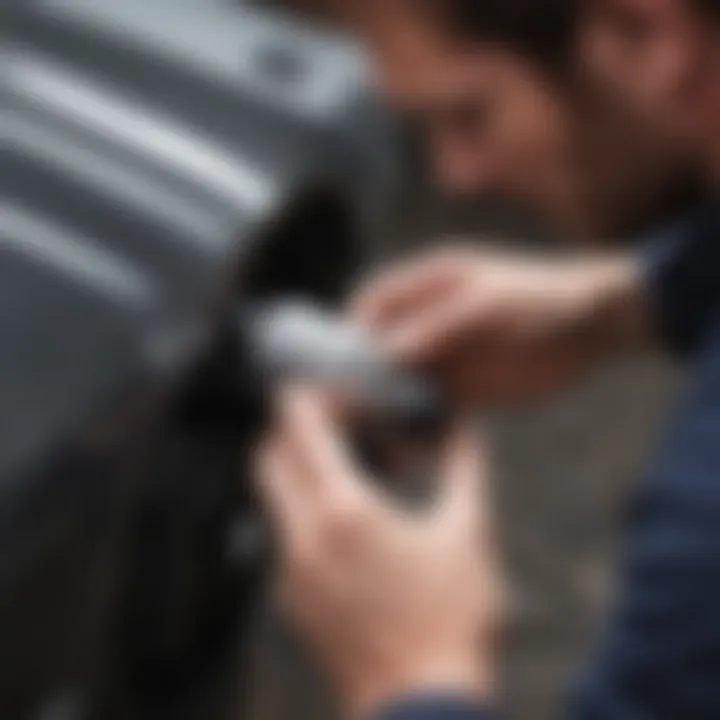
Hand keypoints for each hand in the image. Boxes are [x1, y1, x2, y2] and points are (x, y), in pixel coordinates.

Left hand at [256, 388, 502, 716]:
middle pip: (267, 456)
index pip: (299, 428)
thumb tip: (464, 424)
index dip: (304, 397)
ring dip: (291, 469)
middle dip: (287, 429)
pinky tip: (342, 519)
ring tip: (338, 466)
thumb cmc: (451, 619)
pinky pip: (280, 533)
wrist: (422, 707)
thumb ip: (464, 466)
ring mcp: (289, 570)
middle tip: (326, 422)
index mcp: (345, 509)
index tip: (320, 387)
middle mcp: (303, 534)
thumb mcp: (467, 533)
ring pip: (269, 496)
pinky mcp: (290, 598)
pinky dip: (297, 509)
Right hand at [352, 247, 649, 405]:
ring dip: (387, 403)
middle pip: (382, 346)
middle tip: (344, 402)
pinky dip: (419, 424)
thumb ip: (437, 326)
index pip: (375, 300)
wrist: (595, 327)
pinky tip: (409, 443)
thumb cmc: (542, 298)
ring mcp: (448, 355)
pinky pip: (433, 407)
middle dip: (362, 372)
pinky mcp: (468, 387)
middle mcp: (430, 321)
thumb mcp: (488, 303)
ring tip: (370, 429)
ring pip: (404, 381)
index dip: (352, 326)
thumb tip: (387, 352)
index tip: (336, 357)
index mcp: (430, 286)